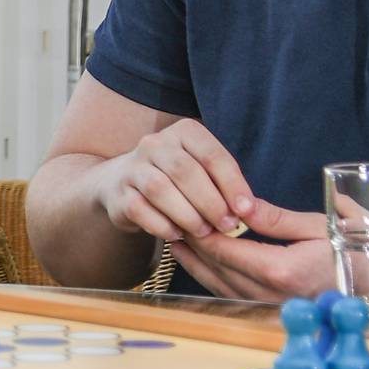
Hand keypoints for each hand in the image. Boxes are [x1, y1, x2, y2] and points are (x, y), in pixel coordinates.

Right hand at [88, 119, 258, 243]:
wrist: (126, 184)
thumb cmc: (179, 181)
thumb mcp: (204, 172)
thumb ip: (224, 185)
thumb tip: (249, 211)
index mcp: (183, 132)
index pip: (211, 155)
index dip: (232, 184)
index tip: (247, 210)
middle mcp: (155, 143)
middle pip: (185, 171)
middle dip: (210, 202)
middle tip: (227, 226)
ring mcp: (133, 167)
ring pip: (160, 189)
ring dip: (187, 215)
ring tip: (204, 232)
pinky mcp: (119, 193)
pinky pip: (140, 210)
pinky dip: (163, 226)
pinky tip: (177, 235)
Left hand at [174, 203, 335, 300]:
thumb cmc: (357, 250)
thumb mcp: (318, 225)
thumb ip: (274, 218)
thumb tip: (239, 205)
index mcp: (281, 271)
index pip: (226, 252)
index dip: (200, 233)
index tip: (182, 213)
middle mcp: (271, 295)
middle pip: (217, 270)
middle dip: (192, 247)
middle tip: (171, 222)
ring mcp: (272, 307)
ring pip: (221, 287)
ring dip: (197, 265)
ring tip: (178, 241)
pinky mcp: (275, 311)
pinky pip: (234, 296)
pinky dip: (214, 279)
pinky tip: (203, 264)